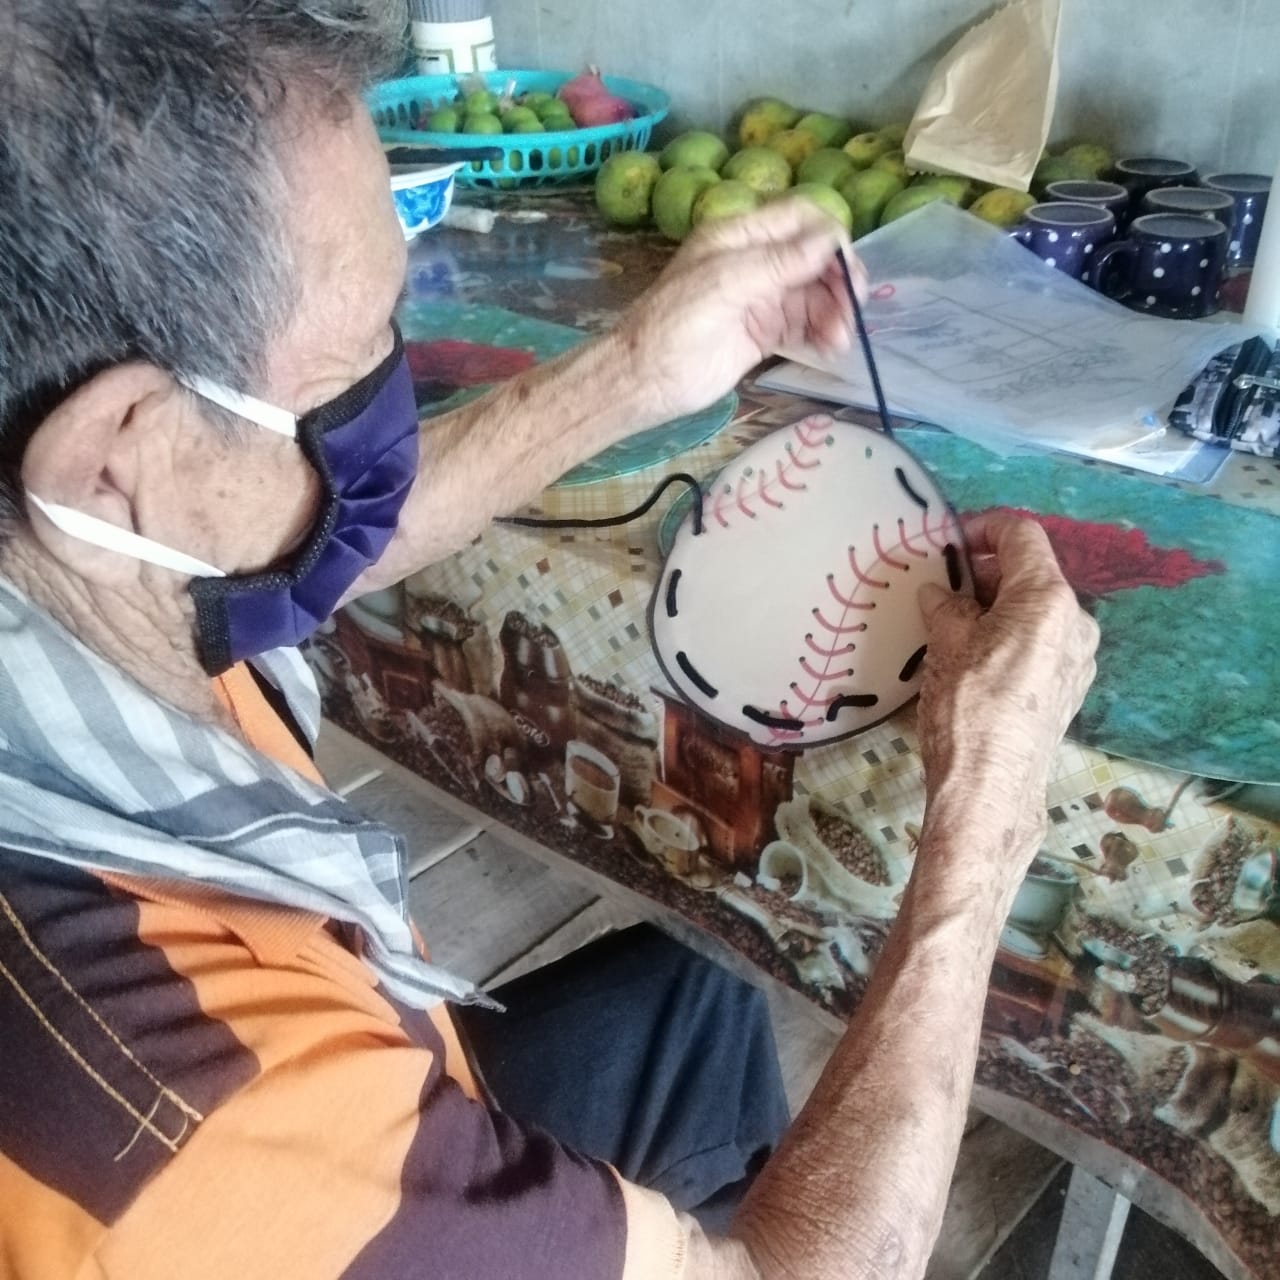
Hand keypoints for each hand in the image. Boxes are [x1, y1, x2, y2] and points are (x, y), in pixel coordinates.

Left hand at [616, 198, 863, 422]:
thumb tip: (830, 239)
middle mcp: (754, 262)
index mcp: (740, 236)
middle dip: (838, 280)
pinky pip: (804, 325)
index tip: (848, 269)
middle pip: (813, 258)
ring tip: (838, 341)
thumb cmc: (674, 325)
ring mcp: (760, 299)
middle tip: (853, 310)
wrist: (644, 381)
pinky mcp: (763, 333)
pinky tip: (831, 348)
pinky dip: (822, 333)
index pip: (798, 219)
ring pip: (813, 295)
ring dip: (834, 313)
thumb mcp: (726, 283)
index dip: (829, 238)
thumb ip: (779, 261)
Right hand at [916, 511, 1098, 871]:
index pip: (1021, 534)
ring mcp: (1078, 658)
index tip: (950, 540)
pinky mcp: (1069, 688)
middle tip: (942, 586)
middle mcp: (1075, 622)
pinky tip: (974, 658)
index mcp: (1048, 599)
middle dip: (985, 572)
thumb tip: (941, 593)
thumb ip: (946, 606)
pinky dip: (1008, 636)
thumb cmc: (966, 706)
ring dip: (995, 606)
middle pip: (1031, 573)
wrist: (989, 786)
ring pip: (1035, 611)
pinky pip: (1039, 643)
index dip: (983, 526)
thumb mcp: (946, 644)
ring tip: (952, 624)